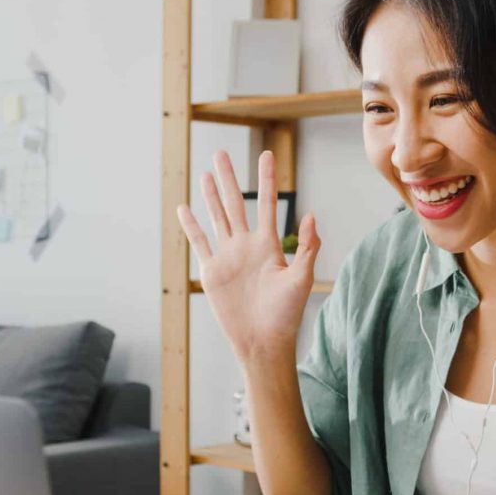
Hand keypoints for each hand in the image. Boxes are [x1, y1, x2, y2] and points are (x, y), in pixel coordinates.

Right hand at [177, 150, 320, 363]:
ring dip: (210, 196)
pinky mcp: (212, 272)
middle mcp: (246, 246)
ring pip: (217, 218)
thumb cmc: (286, 314)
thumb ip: (308, 248)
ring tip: (205, 172)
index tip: (267, 154)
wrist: (263, 341)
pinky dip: (191, 226)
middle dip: (229, 178)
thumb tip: (312, 215)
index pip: (266, 203)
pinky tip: (184, 208)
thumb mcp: (302, 279)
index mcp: (269, 245)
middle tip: (222, 153)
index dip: (267, 179)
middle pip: (236, 203)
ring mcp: (228, 257)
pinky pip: (199, 243)